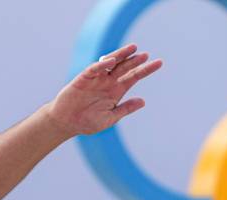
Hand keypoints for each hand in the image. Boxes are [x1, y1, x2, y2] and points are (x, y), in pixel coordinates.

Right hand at [47, 43, 162, 136]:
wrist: (67, 124)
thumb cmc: (88, 122)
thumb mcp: (111, 117)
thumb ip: (125, 108)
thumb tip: (143, 101)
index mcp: (116, 91)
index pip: (134, 77)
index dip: (146, 69)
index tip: (159, 63)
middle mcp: (108, 82)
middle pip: (125, 68)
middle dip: (135, 61)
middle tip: (146, 55)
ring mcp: (96, 79)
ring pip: (110, 63)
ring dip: (121, 55)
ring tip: (133, 48)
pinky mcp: (83, 79)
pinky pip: (93, 69)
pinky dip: (101, 65)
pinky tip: (111, 61)